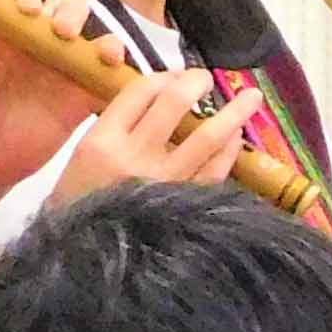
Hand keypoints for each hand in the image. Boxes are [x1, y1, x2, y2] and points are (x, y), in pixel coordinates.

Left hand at [0, 0, 121, 194]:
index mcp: (4, 34)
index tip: (26, 9)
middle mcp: (35, 45)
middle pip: (64, 6)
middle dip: (70, 9)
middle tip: (60, 31)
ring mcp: (60, 71)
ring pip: (91, 35)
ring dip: (98, 33)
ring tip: (96, 51)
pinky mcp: (79, 98)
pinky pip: (104, 76)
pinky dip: (116, 65)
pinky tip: (113, 65)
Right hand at [53, 67, 271, 207]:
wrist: (85, 255)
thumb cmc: (80, 204)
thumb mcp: (83, 160)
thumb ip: (115, 128)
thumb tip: (159, 97)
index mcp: (101, 142)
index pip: (139, 92)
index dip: (163, 76)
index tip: (175, 75)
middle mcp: (134, 157)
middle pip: (174, 104)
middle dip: (196, 82)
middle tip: (206, 78)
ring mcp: (165, 182)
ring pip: (208, 137)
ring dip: (234, 112)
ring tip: (252, 96)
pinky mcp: (186, 204)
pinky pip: (216, 170)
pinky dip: (231, 150)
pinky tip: (236, 138)